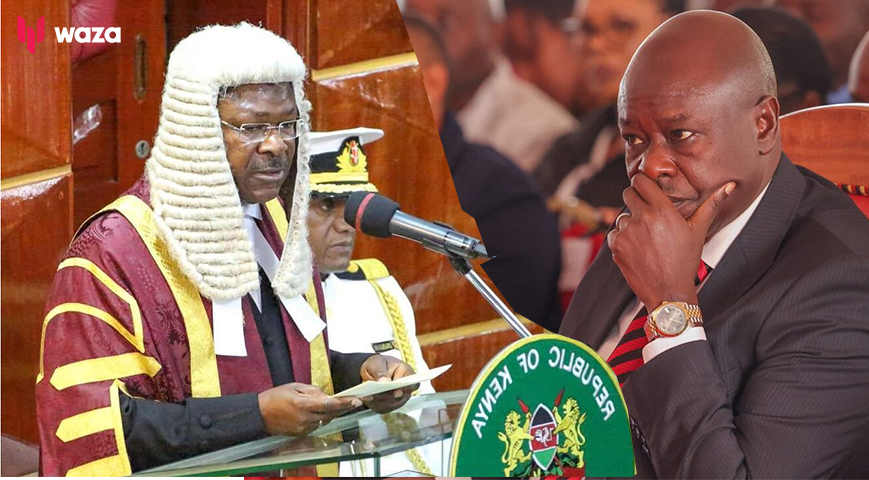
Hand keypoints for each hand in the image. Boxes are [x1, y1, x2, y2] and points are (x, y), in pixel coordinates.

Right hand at [258, 383, 360, 435]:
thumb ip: (313, 390)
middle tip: (356, 400)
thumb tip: (327, 395)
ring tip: (336, 403)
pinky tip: (321, 411)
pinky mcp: (302, 433)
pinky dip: (322, 417)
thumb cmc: (275, 397)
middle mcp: (305, 419)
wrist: (260, 414)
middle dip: (344, 407)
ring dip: (332, 412)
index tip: (357, 400)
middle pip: (331, 414)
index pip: (329, 404)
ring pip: (325, 420)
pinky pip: (318, 425)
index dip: (344, 403)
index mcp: (303, 405)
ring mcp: (304, 428)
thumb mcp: (294, 386)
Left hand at [359, 355, 418, 413]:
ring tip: (367, 396)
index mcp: (407, 374)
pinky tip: (365, 398)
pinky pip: (381, 407)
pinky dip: (373, 403)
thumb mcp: (378, 362)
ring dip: (378, 400)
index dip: (406, 389)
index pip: (413, 384)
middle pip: (400, 397)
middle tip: (376, 393)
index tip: (397, 391)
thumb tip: (384, 382)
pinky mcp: (388, 405)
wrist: (371, 371)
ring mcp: (397, 399)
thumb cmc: (378, 364)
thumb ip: (381, 371)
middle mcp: (404, 389)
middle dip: (387, 396)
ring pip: (390, 404)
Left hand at [607, 173, 733, 309]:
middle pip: (628, 193)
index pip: (640, 180)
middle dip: (635, 198)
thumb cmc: (685, 261)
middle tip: (646, 211)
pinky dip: (622, 238)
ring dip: (630, 222)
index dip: (642, 182)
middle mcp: (642, 218)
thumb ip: (711, 205)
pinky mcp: (616, 245)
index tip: (646, 188)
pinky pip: (614, 233)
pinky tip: (637, 248)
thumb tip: (730, 186)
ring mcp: (627, 232)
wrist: (668, 291)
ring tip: (646, 237)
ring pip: (622, 216)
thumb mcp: (698, 231)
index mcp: (662, 210)